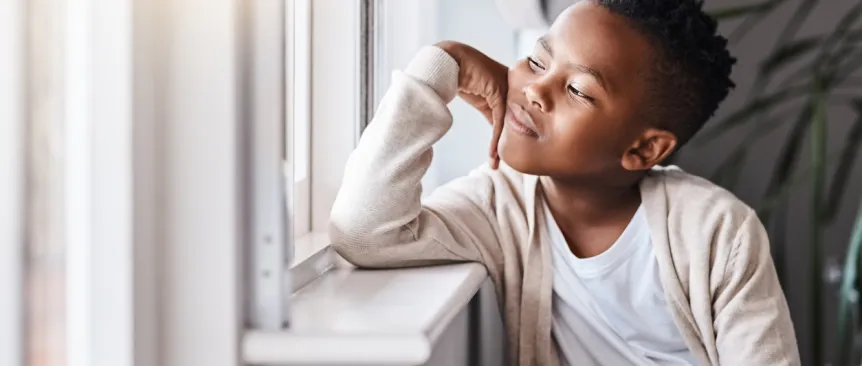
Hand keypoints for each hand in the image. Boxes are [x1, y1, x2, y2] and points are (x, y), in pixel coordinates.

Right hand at [435, 41, 507, 169]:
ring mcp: (508, 88)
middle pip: (514, 119)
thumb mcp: (477, 96)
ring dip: (501, 145)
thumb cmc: (458, 75)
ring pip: (507, 123)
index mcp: (509, 83)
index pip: (511, 113)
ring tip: (496, 164)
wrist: (448, 61)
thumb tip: (492, 129)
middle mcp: (512, 85)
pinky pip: (499, 121)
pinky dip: (495, 140)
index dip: (508, 133)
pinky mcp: (500, 93)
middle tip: (503, 163)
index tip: (503, 154)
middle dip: (511, 142)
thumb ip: (488, 109)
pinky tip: (492, 155)